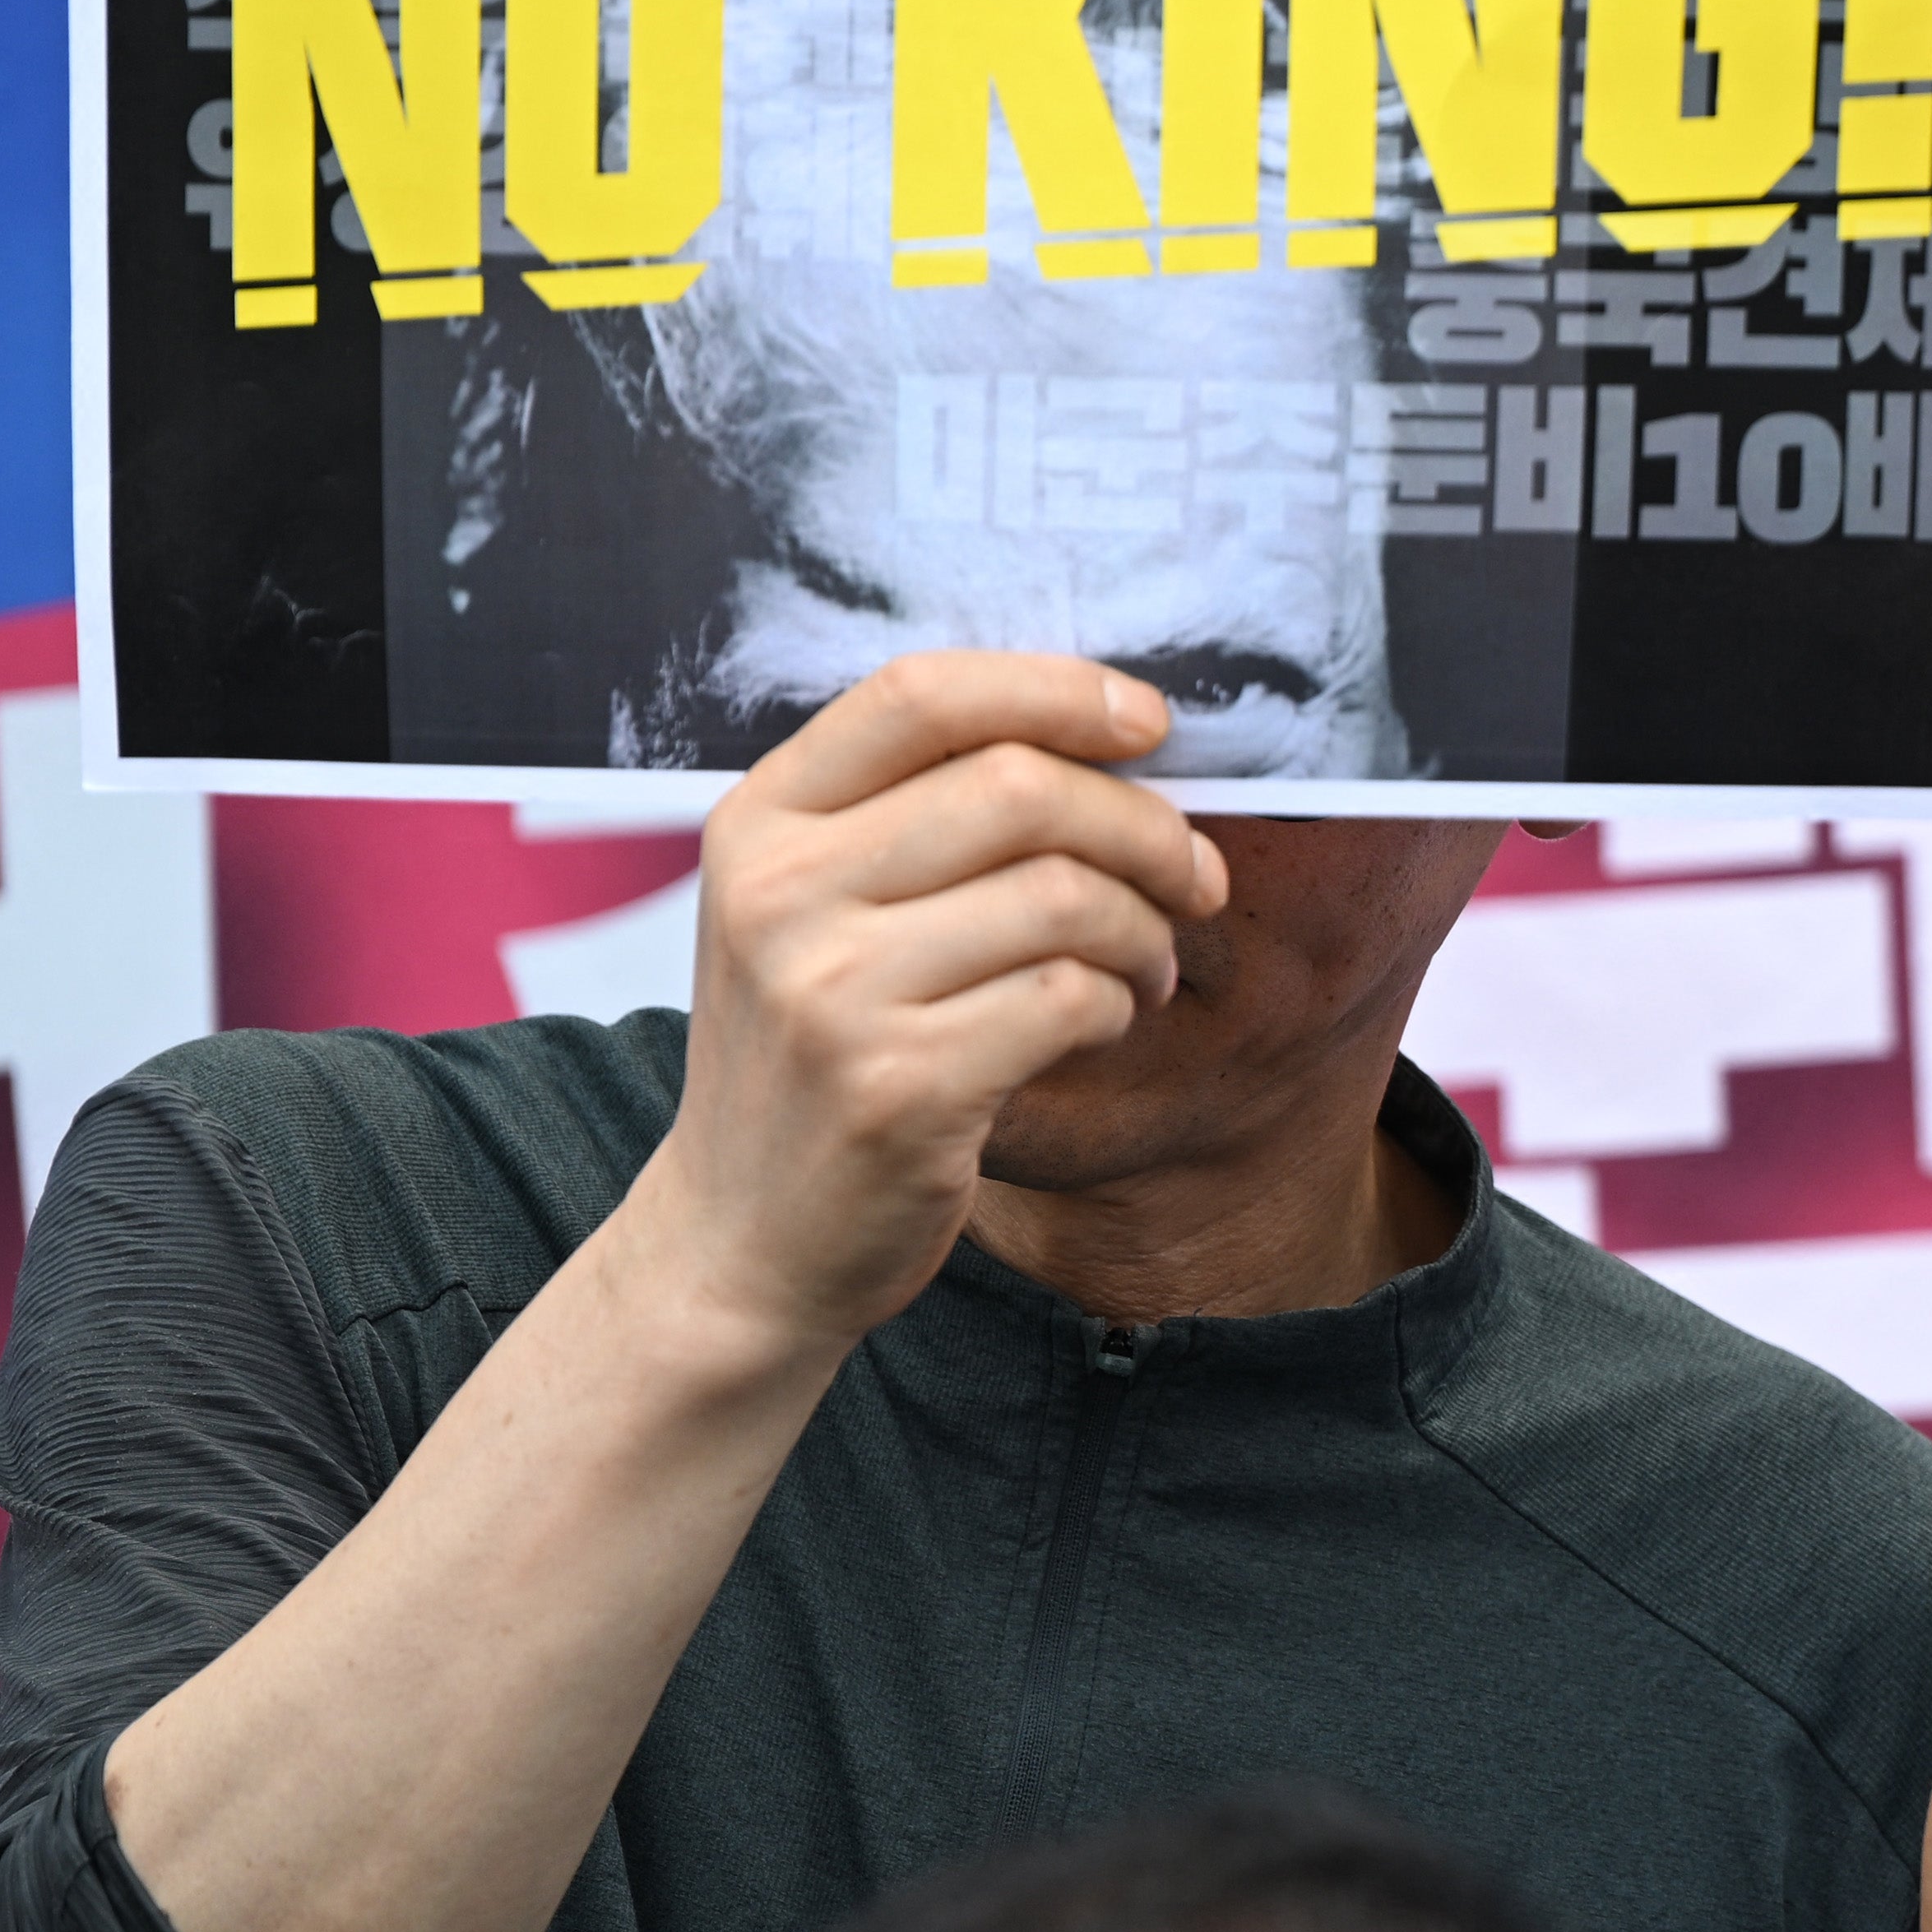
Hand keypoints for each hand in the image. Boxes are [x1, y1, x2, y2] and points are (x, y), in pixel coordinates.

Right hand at [637, 653, 1231, 1357]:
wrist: (740, 1241)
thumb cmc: (813, 1053)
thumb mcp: (811, 910)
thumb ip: (915, 813)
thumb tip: (1108, 731)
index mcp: (758, 824)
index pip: (920, 694)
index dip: (1054, 690)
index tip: (1147, 722)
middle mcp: (778, 896)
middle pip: (1020, 787)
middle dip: (1144, 827)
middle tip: (1190, 878)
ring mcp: (829, 994)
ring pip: (1064, 895)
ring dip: (1145, 928)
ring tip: (1148, 965)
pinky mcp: (898, 1088)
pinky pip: (1067, 997)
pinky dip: (1115, 1002)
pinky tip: (1105, 1021)